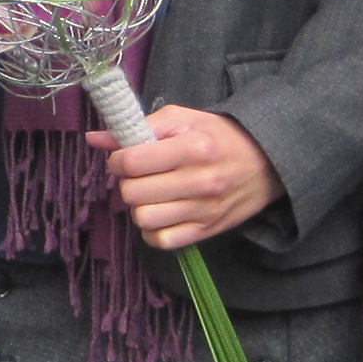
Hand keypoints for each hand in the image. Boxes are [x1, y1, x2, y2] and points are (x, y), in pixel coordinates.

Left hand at [91, 106, 279, 249]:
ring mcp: (204, 210)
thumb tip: (95, 138)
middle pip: (134, 193)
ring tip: (150, 194)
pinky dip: (153, 230)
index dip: (119, 160)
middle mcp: (200, 181)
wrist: (267, 163)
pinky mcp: (207, 230)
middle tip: (138, 176)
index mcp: (193, 148)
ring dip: (139, 207)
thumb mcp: (184, 119)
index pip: (134, 161)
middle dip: (127, 183)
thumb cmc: (220, 136)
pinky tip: (160, 214)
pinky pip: (163, 241)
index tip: (125, 158)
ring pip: (144, 219)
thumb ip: (140, 127)